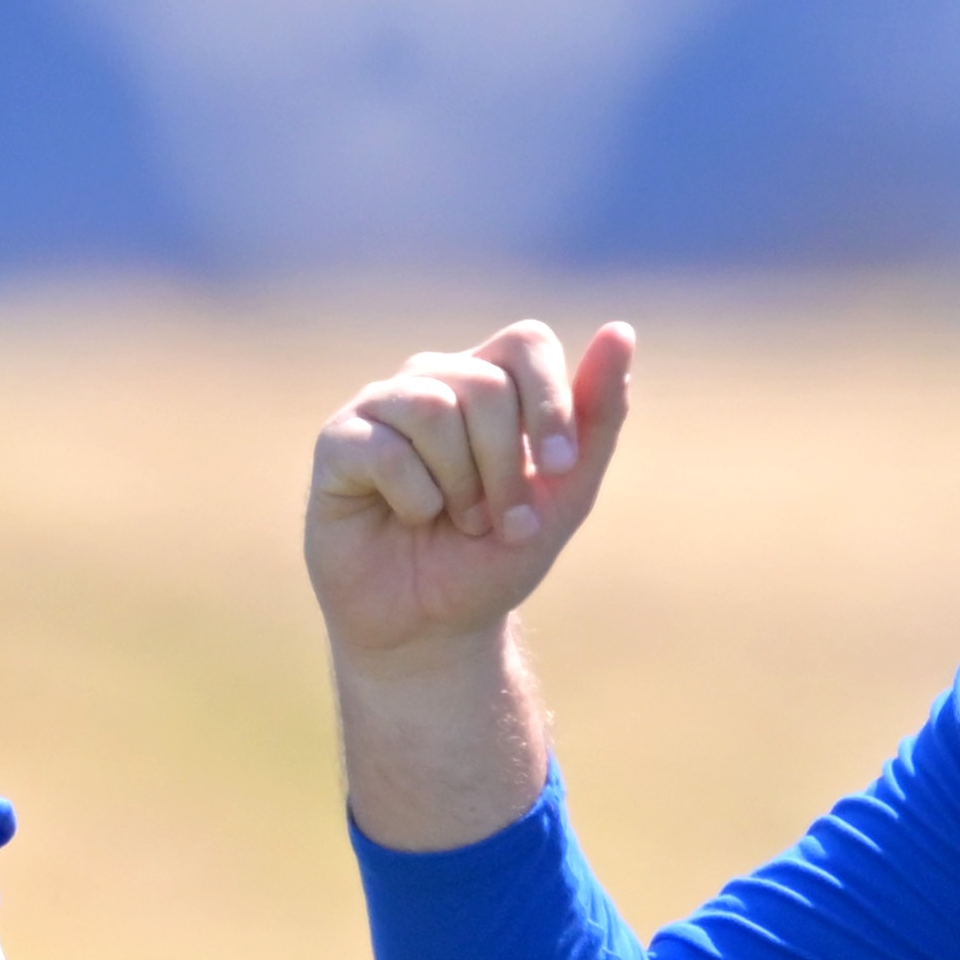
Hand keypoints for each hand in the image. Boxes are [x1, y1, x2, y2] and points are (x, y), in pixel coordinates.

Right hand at [303, 318, 637, 673]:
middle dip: (506, 468)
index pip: (527, 342)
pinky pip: (386, 449)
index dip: (549, 403)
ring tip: (455, 521)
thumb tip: (620, 330)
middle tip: (498, 522)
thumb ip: (597, 417)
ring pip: (435, 408)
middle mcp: (434, 380)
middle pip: (487, 385)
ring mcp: (381, 406)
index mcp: (490, 381)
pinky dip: (414, 499)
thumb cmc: (493, 558)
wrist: (431, 628)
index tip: (559, 471)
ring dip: (460, 486)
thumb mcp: (564, 495)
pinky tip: (408, 517)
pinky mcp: (339, 442)